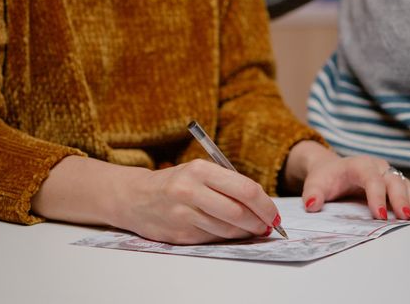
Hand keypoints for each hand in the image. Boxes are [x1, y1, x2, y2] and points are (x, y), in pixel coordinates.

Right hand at [33, 156, 277, 244]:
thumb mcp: (199, 172)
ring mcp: (183, 215)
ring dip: (245, 232)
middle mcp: (190, 191)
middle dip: (260, 222)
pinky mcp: (179, 235)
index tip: (274, 213)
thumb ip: (228, 185)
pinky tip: (230, 232)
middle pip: (239, 212)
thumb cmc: (175, 182)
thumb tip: (261, 206)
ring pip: (228, 229)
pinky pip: (213, 239)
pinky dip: (227, 238)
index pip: (245, 189)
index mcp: (199, 170)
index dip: (266, 205)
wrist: (135, 197)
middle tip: (268, 226)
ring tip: (252, 229)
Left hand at [283, 141, 409, 219]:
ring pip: (405, 184)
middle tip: (406, 217)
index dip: (376, 196)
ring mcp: (388, 173)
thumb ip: (312, 194)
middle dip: (401, 198)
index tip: (380, 215)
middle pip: (393, 181)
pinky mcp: (393, 181)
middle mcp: (377, 166)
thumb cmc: (325, 177)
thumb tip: (311, 206)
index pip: (371, 179)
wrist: (331, 168)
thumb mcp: (315, 184)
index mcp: (359, 165)